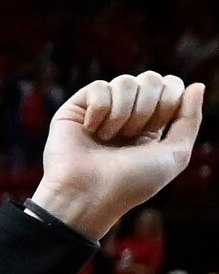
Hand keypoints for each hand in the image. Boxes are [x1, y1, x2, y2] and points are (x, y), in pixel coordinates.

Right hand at [31, 71, 203, 243]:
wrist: (88, 195)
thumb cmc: (131, 183)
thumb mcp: (175, 155)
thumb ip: (190, 120)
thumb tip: (197, 85)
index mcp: (151, 122)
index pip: (171, 86)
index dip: (169, 101)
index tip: (154, 129)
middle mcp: (127, 112)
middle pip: (151, 78)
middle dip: (146, 108)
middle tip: (130, 135)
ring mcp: (101, 108)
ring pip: (125, 81)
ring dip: (122, 113)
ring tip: (108, 138)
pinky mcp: (76, 108)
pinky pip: (98, 87)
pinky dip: (99, 111)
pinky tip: (90, 130)